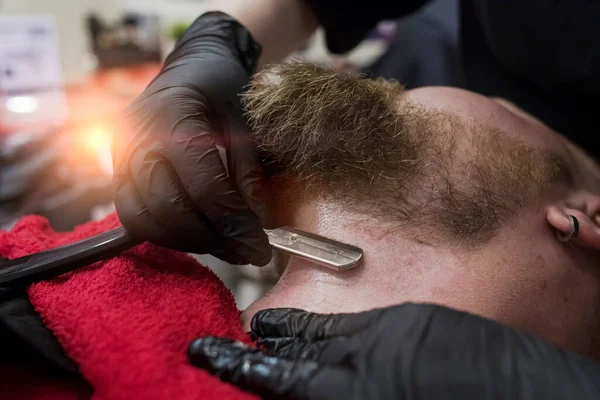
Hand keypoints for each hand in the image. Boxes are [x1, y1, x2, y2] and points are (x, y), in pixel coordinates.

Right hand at [112, 12, 270, 265]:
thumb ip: (249, 173)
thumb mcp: (246, 122)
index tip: (259, 246)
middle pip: (168, 209)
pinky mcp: (118, 173)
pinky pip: (136, 217)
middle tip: (246, 252)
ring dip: (188, 242)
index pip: (201, 185)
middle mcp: (135, 138)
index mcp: (172, 115)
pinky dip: (168, 234)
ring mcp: (119, 157)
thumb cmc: (222, 88)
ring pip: (145, 221)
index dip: (232, 222)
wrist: (191, 67)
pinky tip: (201, 235)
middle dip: (210, 239)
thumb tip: (256, 225)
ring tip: (227, 247)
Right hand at [188, 303, 599, 399]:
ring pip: (324, 333)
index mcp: (353, 388)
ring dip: (294, 335)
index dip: (238, 365)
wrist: (529, 397)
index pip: (278, 375)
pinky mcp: (411, 321)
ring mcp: (388, 333)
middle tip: (238, 344)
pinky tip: (324, 335)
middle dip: (265, 347)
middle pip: (297, 350)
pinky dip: (331, 332)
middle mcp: (363, 355)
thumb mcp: (380, 394)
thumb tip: (302, 384)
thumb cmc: (457, 398)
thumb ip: (336, 387)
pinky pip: (355, 325)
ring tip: (266, 334)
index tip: (208, 352)